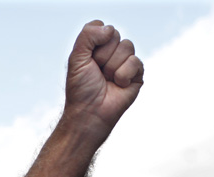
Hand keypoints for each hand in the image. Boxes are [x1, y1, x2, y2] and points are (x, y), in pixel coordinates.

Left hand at [63, 21, 143, 137]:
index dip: (94, 42)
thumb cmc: (81, 89)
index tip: (88, 59)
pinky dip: (123, 74)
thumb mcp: (76, 58)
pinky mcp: (136, 74)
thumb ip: (87, 35)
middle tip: (97, 72)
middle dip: (103, 55)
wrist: (90, 112)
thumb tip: (109, 29)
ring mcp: (124, 62)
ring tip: (107, 80)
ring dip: (112, 66)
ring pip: (127, 46)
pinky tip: (118, 85)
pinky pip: (135, 61)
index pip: (102, 27)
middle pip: (115, 35)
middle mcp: (111, 52)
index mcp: (96, 47)